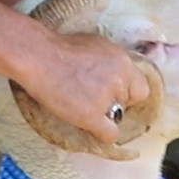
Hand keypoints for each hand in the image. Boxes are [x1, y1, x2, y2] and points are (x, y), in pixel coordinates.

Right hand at [17, 31, 149, 143]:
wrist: (38, 56)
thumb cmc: (60, 47)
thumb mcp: (96, 45)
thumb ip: (112, 62)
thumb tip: (118, 75)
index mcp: (123, 60)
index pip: (140, 88)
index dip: (126, 92)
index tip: (113, 93)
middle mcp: (119, 79)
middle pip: (126, 103)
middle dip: (112, 101)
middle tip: (90, 95)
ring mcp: (106, 98)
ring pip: (117, 117)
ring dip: (103, 114)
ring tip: (81, 104)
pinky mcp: (91, 115)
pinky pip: (109, 133)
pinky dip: (103, 133)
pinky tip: (91, 125)